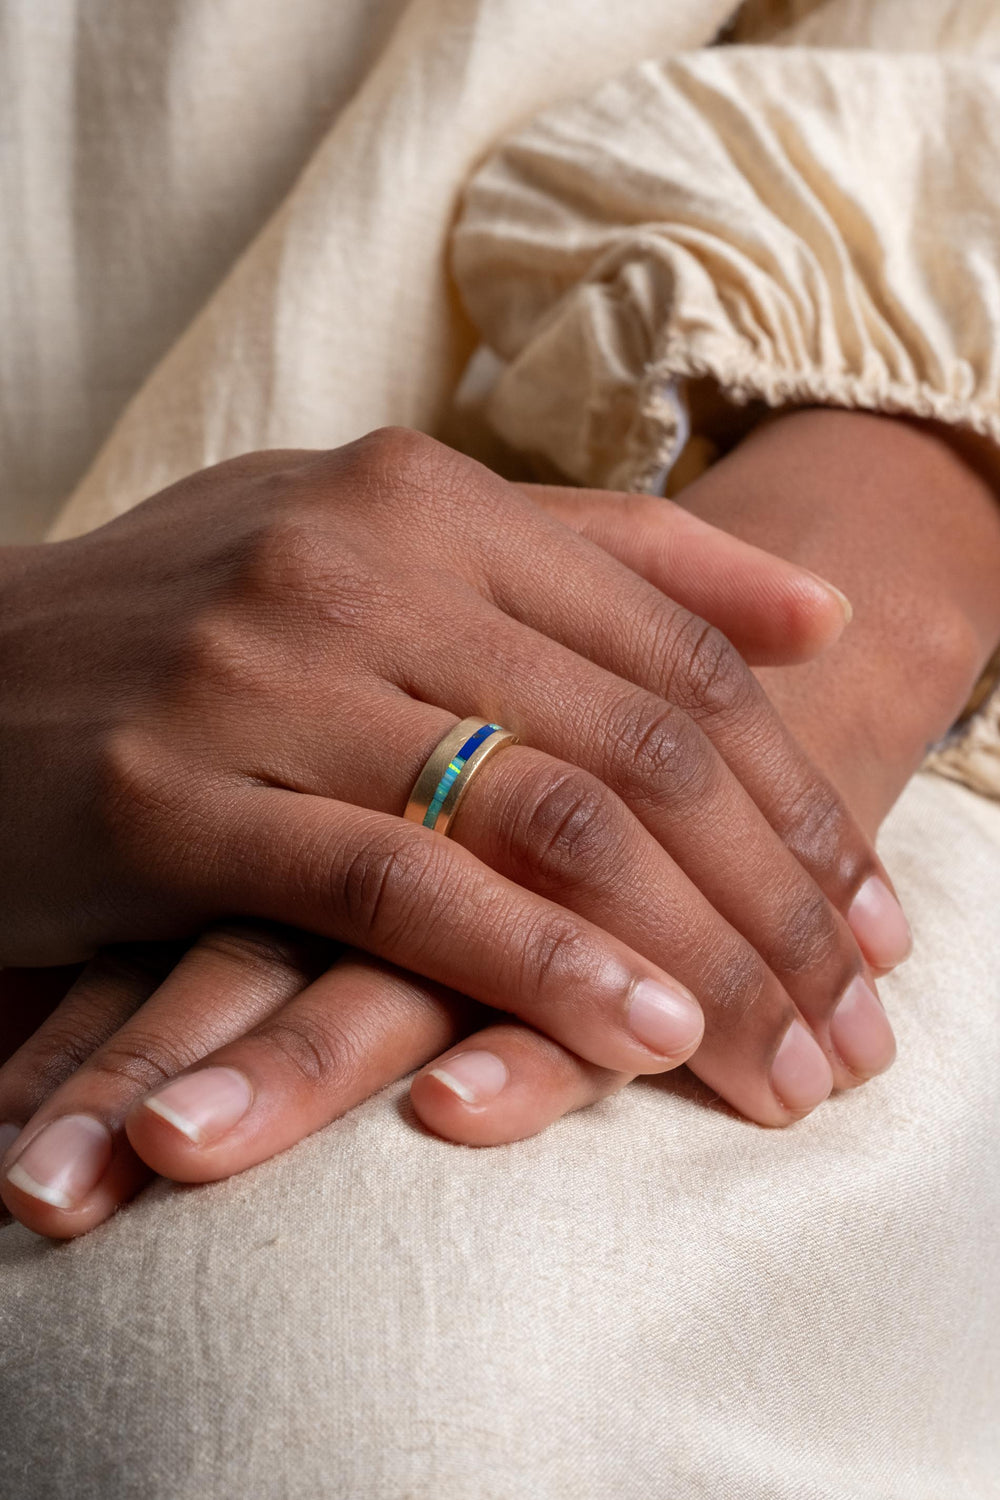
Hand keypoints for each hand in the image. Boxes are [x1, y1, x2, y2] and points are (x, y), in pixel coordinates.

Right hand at [0, 434, 906, 1235]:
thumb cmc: (197, 621)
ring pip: (547, 818)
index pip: (676, 650)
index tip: (869, 907)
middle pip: (641, 741)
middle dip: (774, 895)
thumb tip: (816, 607)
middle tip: (855, 1011)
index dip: (796, 790)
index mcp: (420, 495)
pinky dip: (540, 967)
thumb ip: (599, 559)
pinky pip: (403, 890)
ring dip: (692, 953)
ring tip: (779, 1054)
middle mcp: (354, 562)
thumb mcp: (384, 543)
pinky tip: (638, 1039)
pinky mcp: (177, 797)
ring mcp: (261, 673)